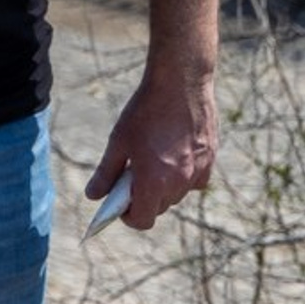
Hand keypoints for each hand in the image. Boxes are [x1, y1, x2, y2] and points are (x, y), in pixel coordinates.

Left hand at [86, 64, 218, 231]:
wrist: (181, 82)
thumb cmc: (145, 111)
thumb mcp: (118, 141)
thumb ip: (106, 173)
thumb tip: (93, 195)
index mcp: (153, 181)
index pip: (142, 220)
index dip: (128, 216)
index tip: (120, 204)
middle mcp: (179, 182)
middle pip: (159, 207)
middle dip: (144, 199)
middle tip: (132, 176)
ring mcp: (198, 171)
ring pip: (178, 194)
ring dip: (164, 187)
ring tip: (152, 160)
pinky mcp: (210, 158)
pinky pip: (194, 180)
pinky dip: (183, 175)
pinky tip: (173, 154)